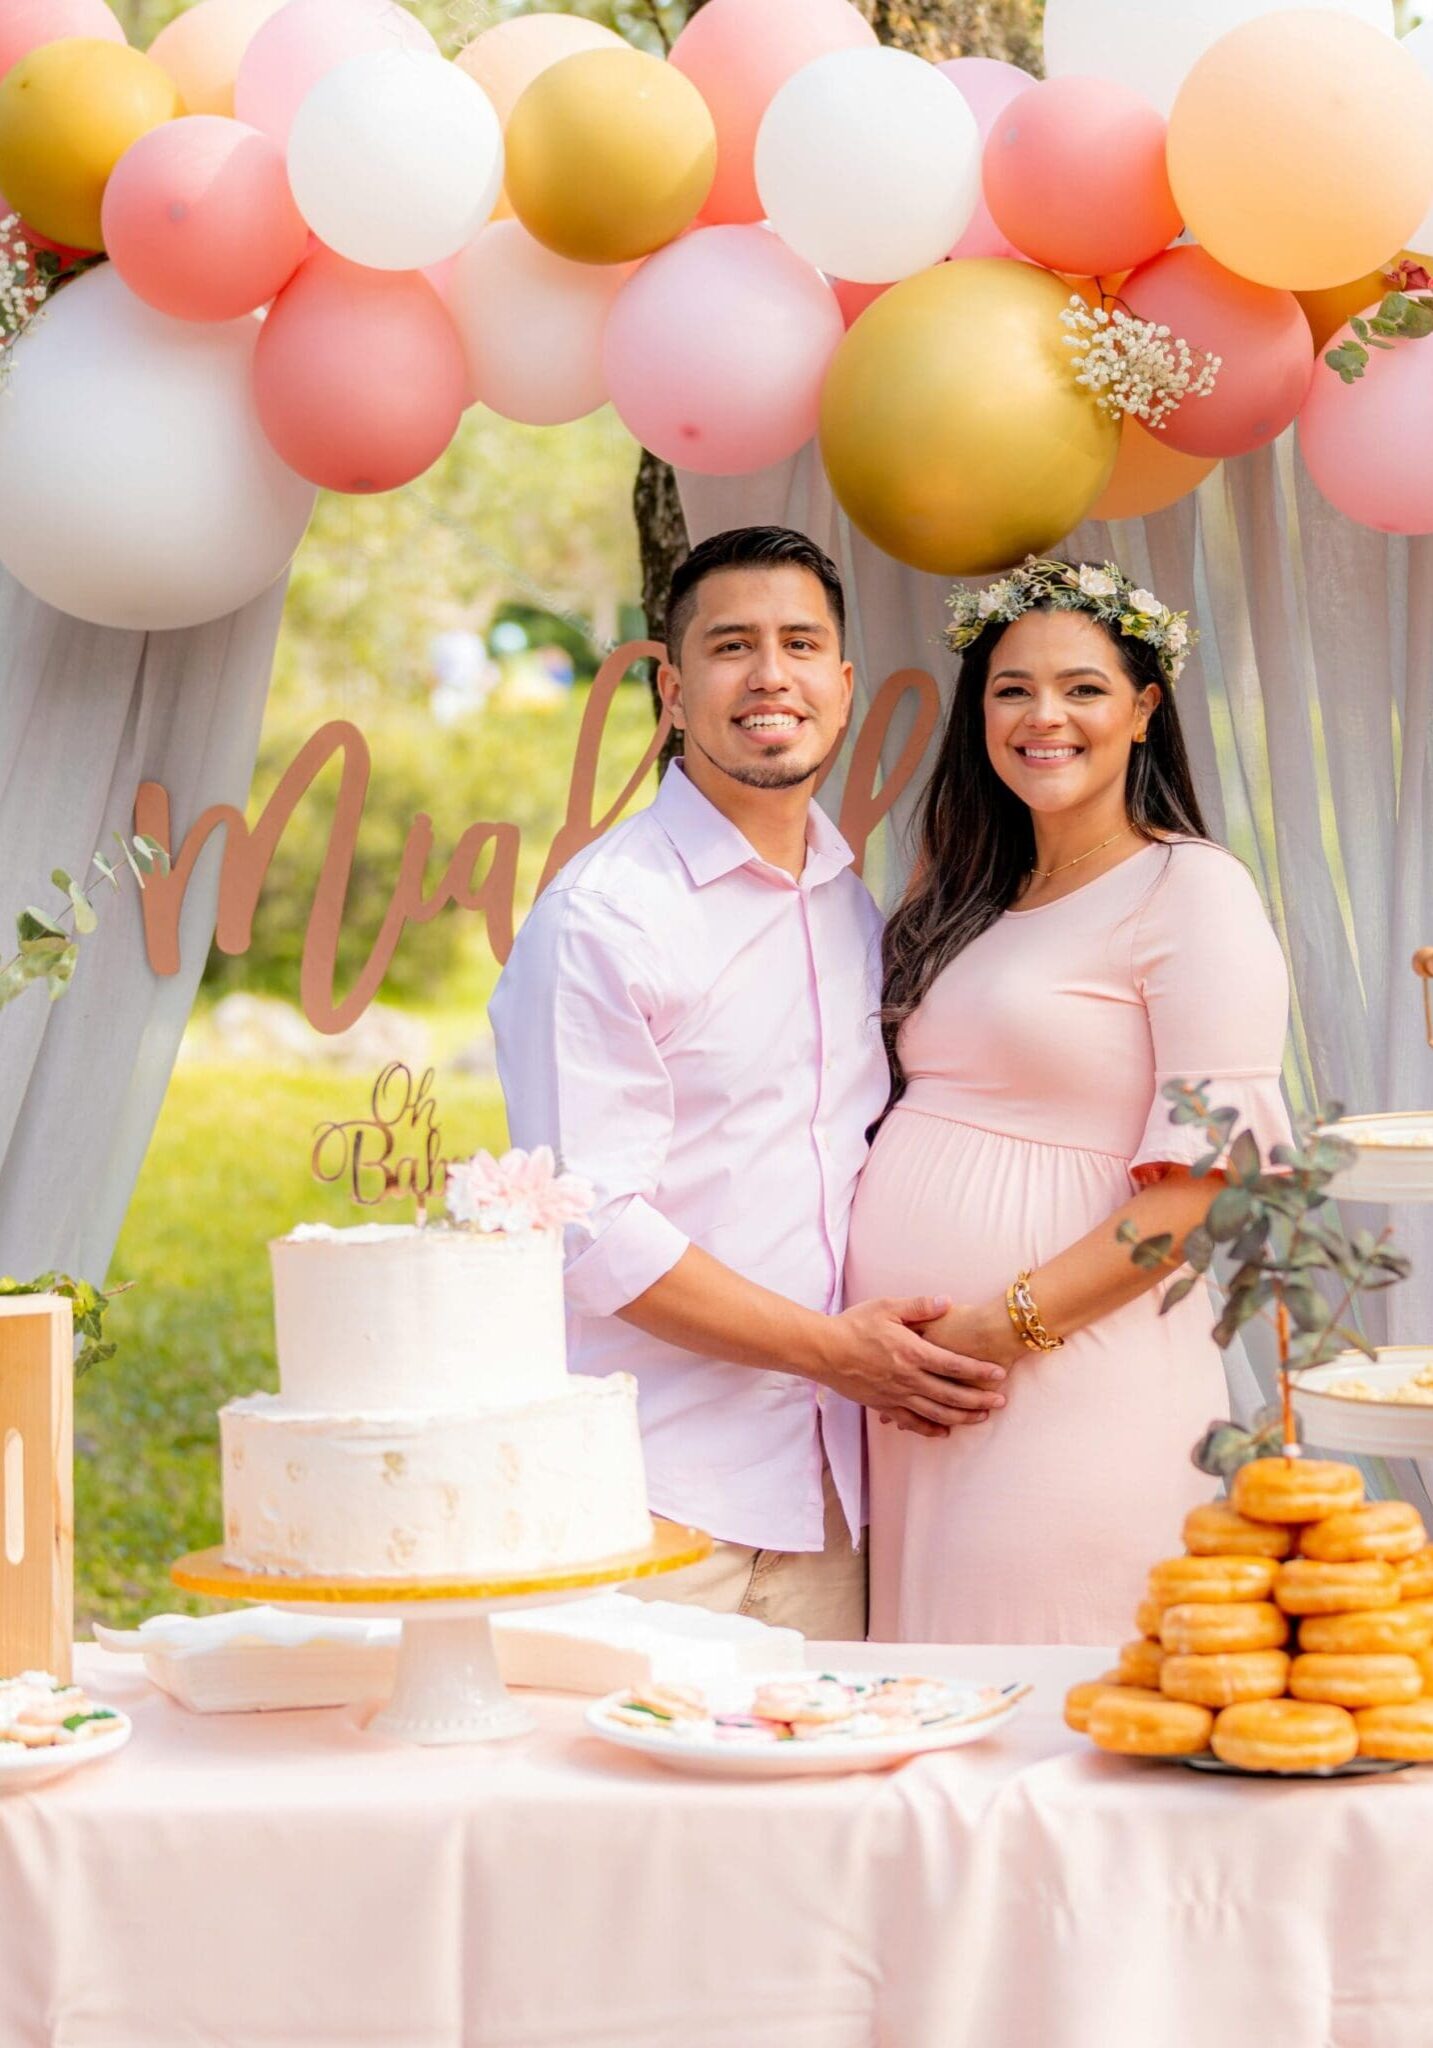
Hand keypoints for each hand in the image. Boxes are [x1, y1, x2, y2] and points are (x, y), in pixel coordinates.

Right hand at [816, 1294, 1006, 1436]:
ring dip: (961, 1416)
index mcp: (911, 1352)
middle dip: (979, 1399)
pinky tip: (944, 1432)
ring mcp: (895, 1395)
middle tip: (1001, 1402)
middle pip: (951, 1394)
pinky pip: (911, 1422)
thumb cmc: (854, 1325)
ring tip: (982, 1417)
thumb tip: (947, 1302)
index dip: (979, 1370)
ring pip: (935, 1412)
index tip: (999, 1374)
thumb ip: (919, 1306)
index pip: (953, 1365)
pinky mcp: (883, 1405)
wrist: (823, 1350)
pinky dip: (930, 1429)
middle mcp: (907, 1378)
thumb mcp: (887, 1307)